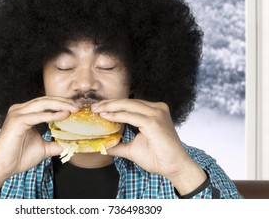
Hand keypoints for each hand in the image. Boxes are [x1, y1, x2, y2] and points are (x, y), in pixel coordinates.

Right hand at [0, 96, 79, 196]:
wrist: (2, 168)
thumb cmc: (18, 157)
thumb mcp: (43, 148)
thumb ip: (56, 143)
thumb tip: (72, 144)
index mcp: (25, 113)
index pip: (47, 103)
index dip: (63, 104)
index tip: (77, 108)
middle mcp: (20, 109)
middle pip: (46, 100)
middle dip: (64, 102)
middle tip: (79, 107)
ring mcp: (17, 113)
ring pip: (43, 104)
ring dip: (60, 105)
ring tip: (74, 109)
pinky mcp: (16, 121)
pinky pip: (37, 115)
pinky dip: (51, 115)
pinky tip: (63, 115)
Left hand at [91, 99, 206, 194]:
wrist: (174, 167)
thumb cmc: (158, 157)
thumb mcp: (133, 148)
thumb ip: (119, 144)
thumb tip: (103, 145)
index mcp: (154, 111)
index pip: (130, 104)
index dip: (113, 105)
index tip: (98, 108)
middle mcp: (157, 109)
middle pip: (128, 101)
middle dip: (109, 103)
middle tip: (93, 107)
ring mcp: (157, 113)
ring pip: (128, 105)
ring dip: (110, 107)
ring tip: (96, 110)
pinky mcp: (154, 122)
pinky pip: (131, 115)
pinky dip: (117, 116)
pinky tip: (105, 117)